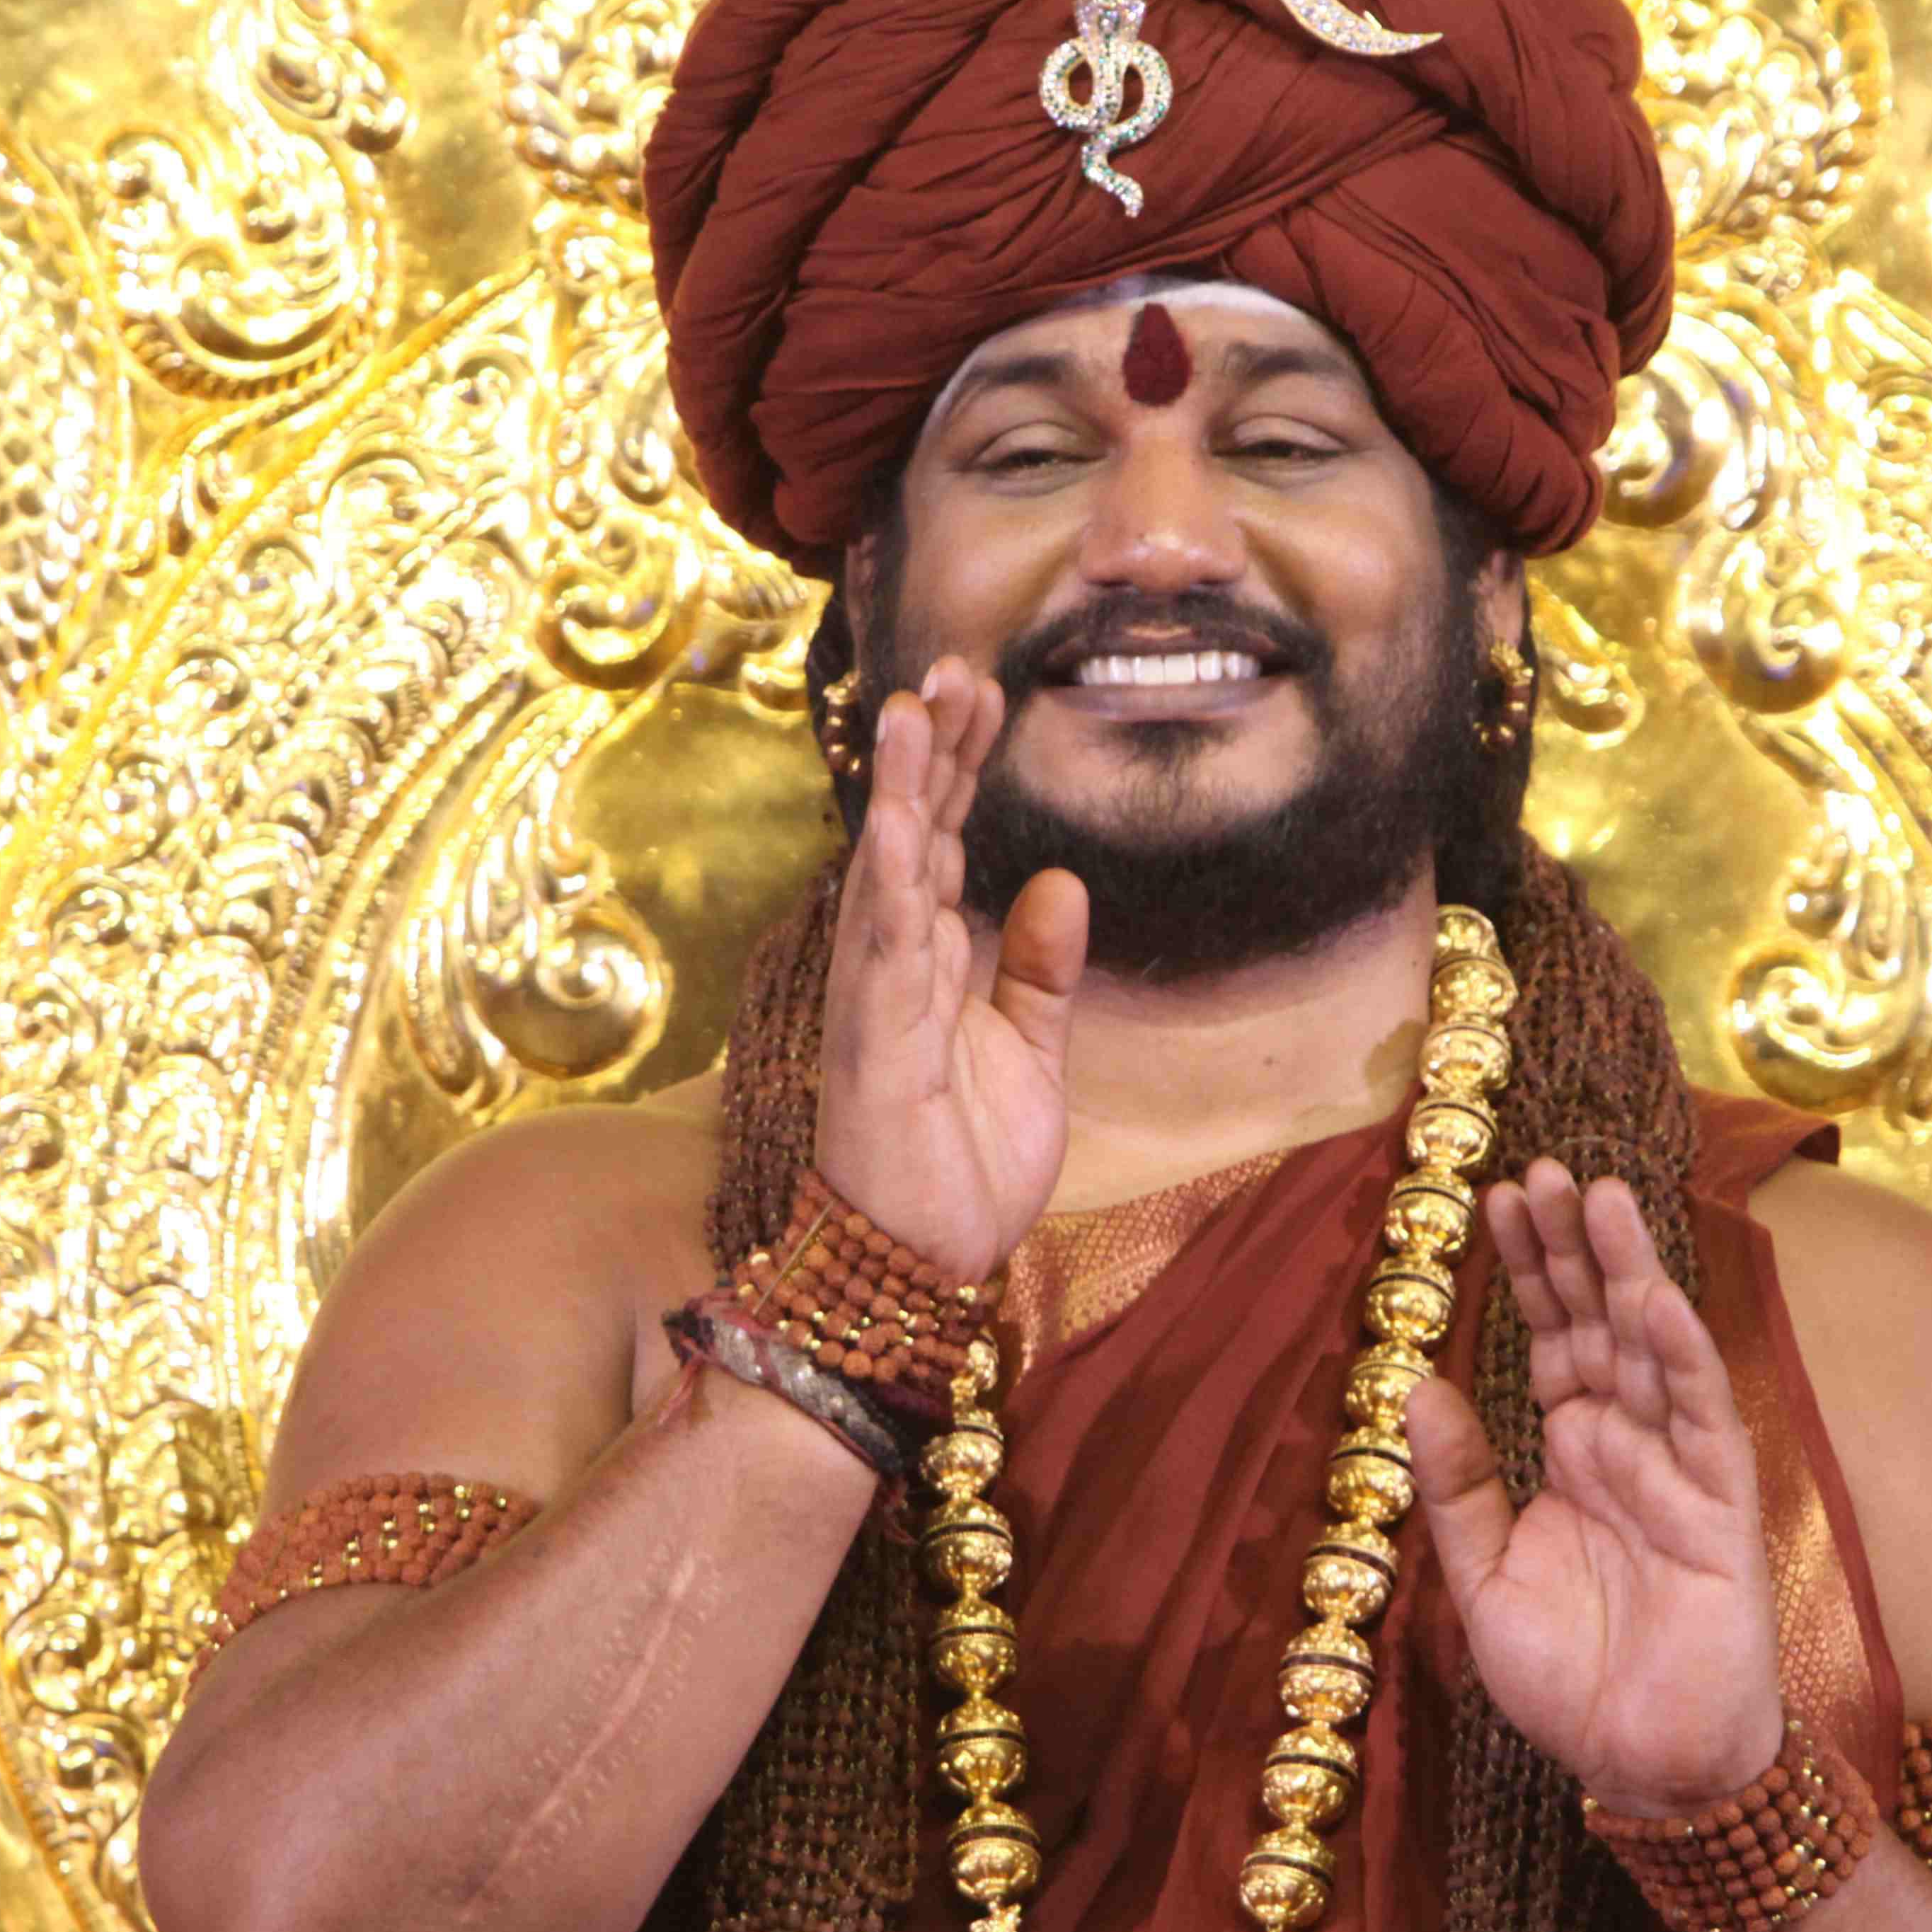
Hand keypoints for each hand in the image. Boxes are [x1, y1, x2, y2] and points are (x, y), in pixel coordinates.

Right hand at [812, 657, 1086, 1284]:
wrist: (928, 1265)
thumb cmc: (965, 1166)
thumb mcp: (1031, 1052)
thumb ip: (1039, 968)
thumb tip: (1058, 882)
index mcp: (928, 961)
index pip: (941, 839)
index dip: (959, 764)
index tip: (985, 690)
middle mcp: (890, 965)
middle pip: (908, 833)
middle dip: (927, 749)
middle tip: (952, 666)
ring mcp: (874, 999)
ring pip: (882, 872)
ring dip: (892, 789)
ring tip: (904, 708)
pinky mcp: (872, 1043)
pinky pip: (878, 948)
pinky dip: (882, 880)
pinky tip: (890, 819)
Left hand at [1409, 1160, 1784, 1814]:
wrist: (1639, 1763)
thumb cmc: (1569, 1678)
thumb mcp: (1481, 1576)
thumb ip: (1456, 1484)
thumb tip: (1416, 1388)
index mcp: (1572, 1453)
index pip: (1550, 1339)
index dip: (1529, 1271)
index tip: (1497, 1198)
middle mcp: (1627, 1444)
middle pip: (1600, 1323)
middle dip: (1574, 1246)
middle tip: (1545, 1167)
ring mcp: (1678, 1469)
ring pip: (1655, 1349)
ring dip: (1631, 1272)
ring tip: (1602, 1195)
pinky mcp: (1720, 1507)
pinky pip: (1702, 1418)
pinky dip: (1681, 1356)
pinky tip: (1654, 1299)